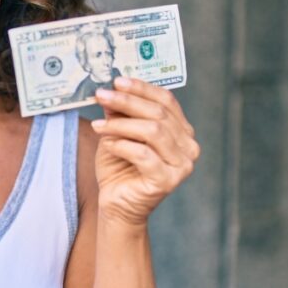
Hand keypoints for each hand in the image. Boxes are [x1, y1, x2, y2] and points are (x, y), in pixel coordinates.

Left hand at [90, 77, 199, 231]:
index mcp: (181, 130)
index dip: (141, 88)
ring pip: (152, 132)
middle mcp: (188, 146)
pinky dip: (122, 145)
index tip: (117, 81)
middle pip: (159, 114)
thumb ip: (119, 114)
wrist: (117, 205)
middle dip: (127, 102)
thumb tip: (113, 90)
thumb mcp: (117, 133)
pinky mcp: (168, 181)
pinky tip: (107, 143)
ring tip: (98, 125)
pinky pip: (144, 155)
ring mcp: (182, 165)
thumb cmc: (119, 168)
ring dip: (121, 124)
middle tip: (102, 95)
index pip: (166, 100)